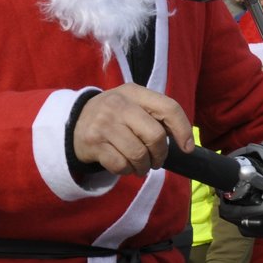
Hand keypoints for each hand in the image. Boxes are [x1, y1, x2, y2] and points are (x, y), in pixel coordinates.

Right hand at [71, 84, 191, 176]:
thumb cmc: (115, 115)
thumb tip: (185, 141)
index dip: (183, 130)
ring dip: (144, 167)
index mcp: (134, 92)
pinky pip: (121, 165)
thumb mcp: (134, 105)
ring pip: (138, 154)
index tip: (187, 148)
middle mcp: (118, 105)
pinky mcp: (93, 143)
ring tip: (140, 166)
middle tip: (156, 160)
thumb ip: (158, 116)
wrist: (75, 122)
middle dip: (160, 154)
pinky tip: (125, 165)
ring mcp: (104, 124)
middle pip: (155, 136)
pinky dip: (127, 171)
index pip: (168, 107)